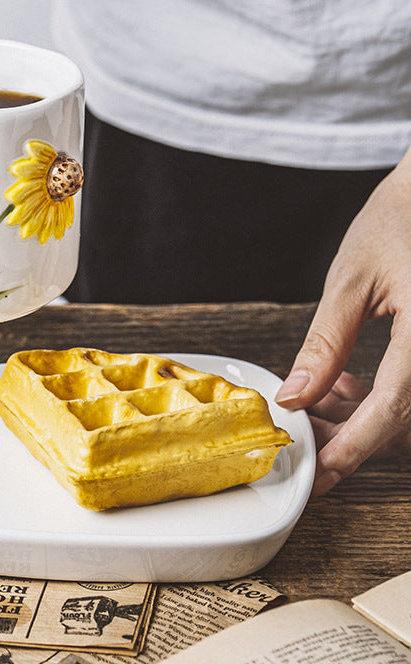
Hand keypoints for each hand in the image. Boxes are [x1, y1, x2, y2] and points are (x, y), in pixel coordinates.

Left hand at [275, 159, 410, 494]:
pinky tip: (349, 380)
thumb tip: (295, 396)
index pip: (393, 410)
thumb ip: (325, 345)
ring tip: (323, 393)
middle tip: (306, 424)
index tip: (319, 474)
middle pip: (406, 420)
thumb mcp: (352, 280)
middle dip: (354, 433)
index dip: (352, 449)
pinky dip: (385, 395)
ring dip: (367, 416)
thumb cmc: (400, 220)